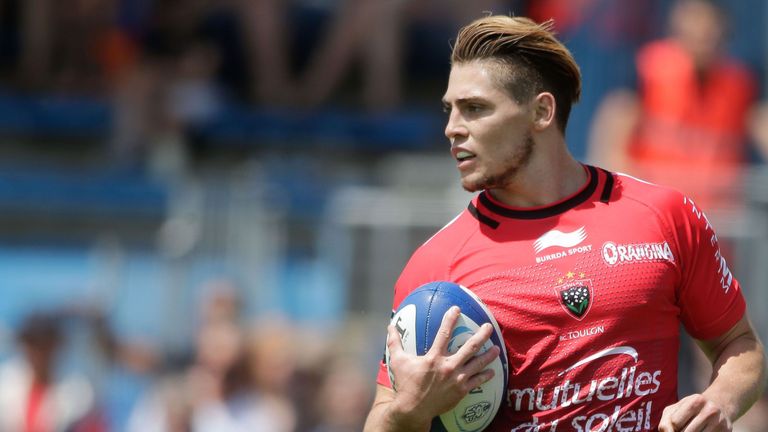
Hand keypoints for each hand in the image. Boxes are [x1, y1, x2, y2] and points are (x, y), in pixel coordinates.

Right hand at [385, 305, 499, 427]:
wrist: (414, 410)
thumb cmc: (405, 384)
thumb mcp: (397, 361)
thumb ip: (394, 342)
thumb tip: (390, 326)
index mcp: (434, 357)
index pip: (444, 333)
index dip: (450, 319)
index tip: (456, 309)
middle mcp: (448, 366)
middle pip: (470, 347)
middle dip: (481, 335)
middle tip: (489, 326)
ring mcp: (457, 379)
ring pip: (478, 364)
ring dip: (489, 355)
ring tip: (497, 348)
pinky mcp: (461, 391)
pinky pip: (477, 382)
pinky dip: (486, 376)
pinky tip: (492, 372)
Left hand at [658, 394, 731, 430]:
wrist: (721, 403)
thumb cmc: (694, 407)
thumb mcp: (678, 407)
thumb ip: (667, 421)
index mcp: (695, 401)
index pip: (675, 422)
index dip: (672, 427)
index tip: (675, 426)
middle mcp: (709, 411)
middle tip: (684, 428)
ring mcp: (720, 422)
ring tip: (693, 429)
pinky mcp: (727, 431)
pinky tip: (702, 430)